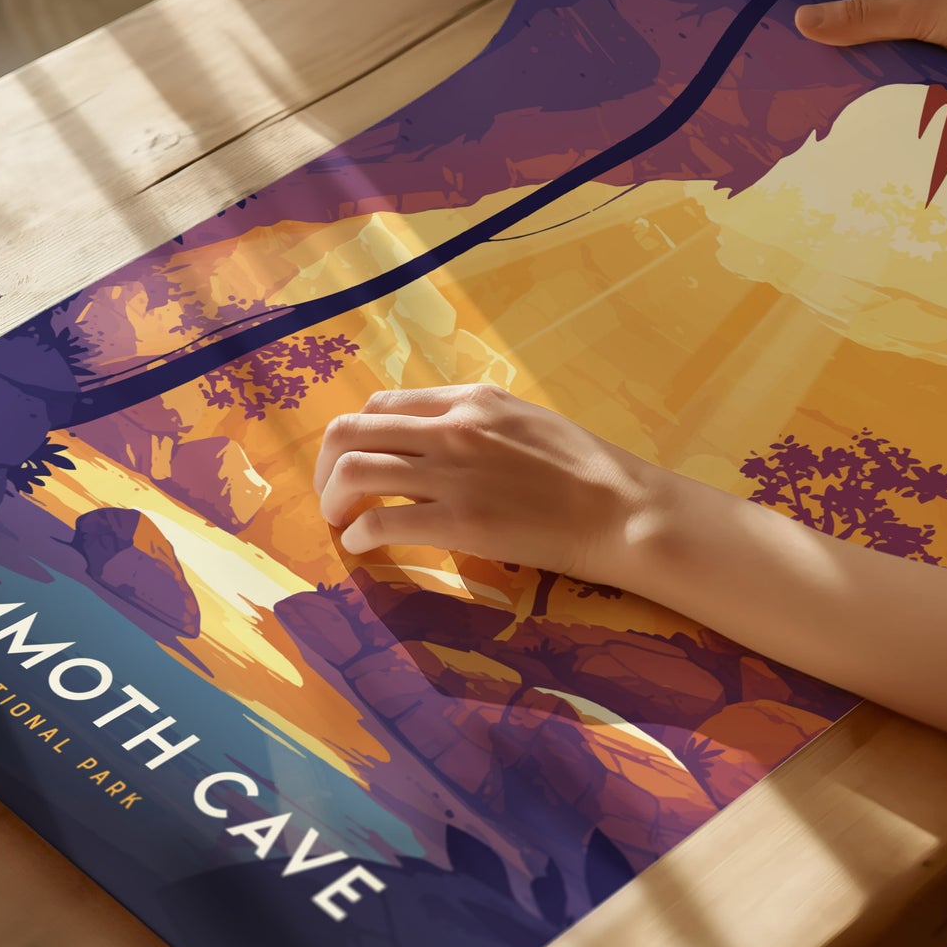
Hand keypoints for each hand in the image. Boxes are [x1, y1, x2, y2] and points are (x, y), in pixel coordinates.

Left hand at [314, 384, 658, 578]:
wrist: (620, 509)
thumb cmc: (584, 469)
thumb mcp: (524, 420)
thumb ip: (475, 423)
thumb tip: (435, 439)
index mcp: (469, 399)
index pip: (383, 404)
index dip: (358, 435)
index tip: (355, 461)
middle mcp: (452, 427)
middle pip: (352, 431)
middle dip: (326, 465)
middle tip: (331, 494)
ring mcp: (453, 473)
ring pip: (354, 470)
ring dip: (332, 498)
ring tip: (338, 521)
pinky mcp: (459, 521)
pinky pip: (380, 521)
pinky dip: (358, 534)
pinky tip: (362, 546)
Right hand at [794, 0, 946, 69]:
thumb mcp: (917, 9)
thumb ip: (860, 18)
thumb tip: (800, 21)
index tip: (789, 8)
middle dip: (843, 23)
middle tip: (805, 52)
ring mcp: (946, 11)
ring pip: (895, 31)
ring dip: (872, 51)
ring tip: (833, 79)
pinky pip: (918, 55)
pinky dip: (899, 69)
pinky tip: (878, 92)